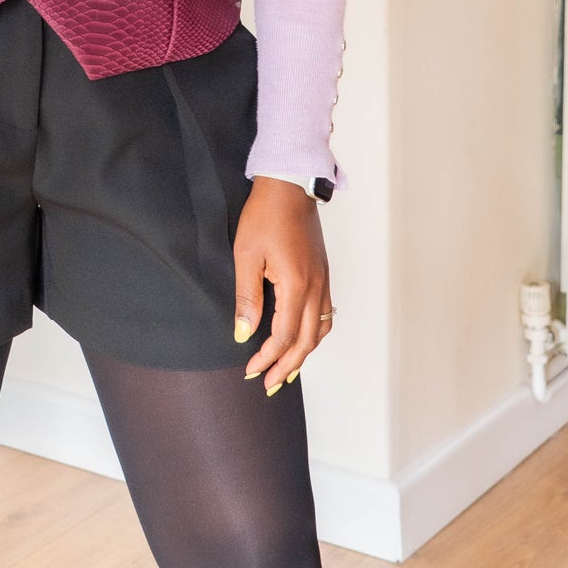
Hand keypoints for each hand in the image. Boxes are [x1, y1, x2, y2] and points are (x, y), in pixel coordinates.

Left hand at [233, 177, 334, 392]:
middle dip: (287, 365)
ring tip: (286, 370)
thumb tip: (243, 333)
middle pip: (307, 340)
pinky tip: (302, 339)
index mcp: (296, 284)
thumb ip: (247, 297)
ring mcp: (324, 280)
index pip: (284, 335)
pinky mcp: (323, 273)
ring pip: (320, 329)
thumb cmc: (265, 214)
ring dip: (303, 353)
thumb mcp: (246, 255)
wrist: (290, 184)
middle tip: (269, 384)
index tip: (250, 371)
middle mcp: (316, 287)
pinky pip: (325, 313)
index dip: (267, 357)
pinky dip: (314, 334)